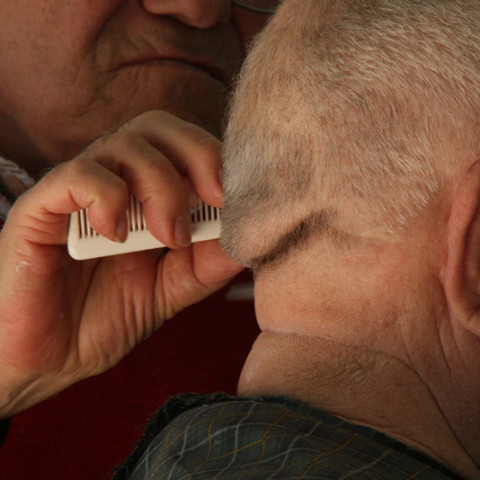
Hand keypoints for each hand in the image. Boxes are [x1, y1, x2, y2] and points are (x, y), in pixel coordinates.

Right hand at [0, 111, 241, 417]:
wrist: (47, 359)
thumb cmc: (105, 320)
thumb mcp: (171, 289)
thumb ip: (208, 262)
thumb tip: (252, 234)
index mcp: (143, 195)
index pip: (183, 144)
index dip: (215, 159)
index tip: (236, 196)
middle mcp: (112, 182)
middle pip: (157, 127)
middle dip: (197, 156)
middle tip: (213, 199)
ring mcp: (77, 191)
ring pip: (124, 144)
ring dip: (160, 187)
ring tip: (165, 237)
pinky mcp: (41, 208)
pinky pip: (78, 175)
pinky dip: (109, 199)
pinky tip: (115, 237)